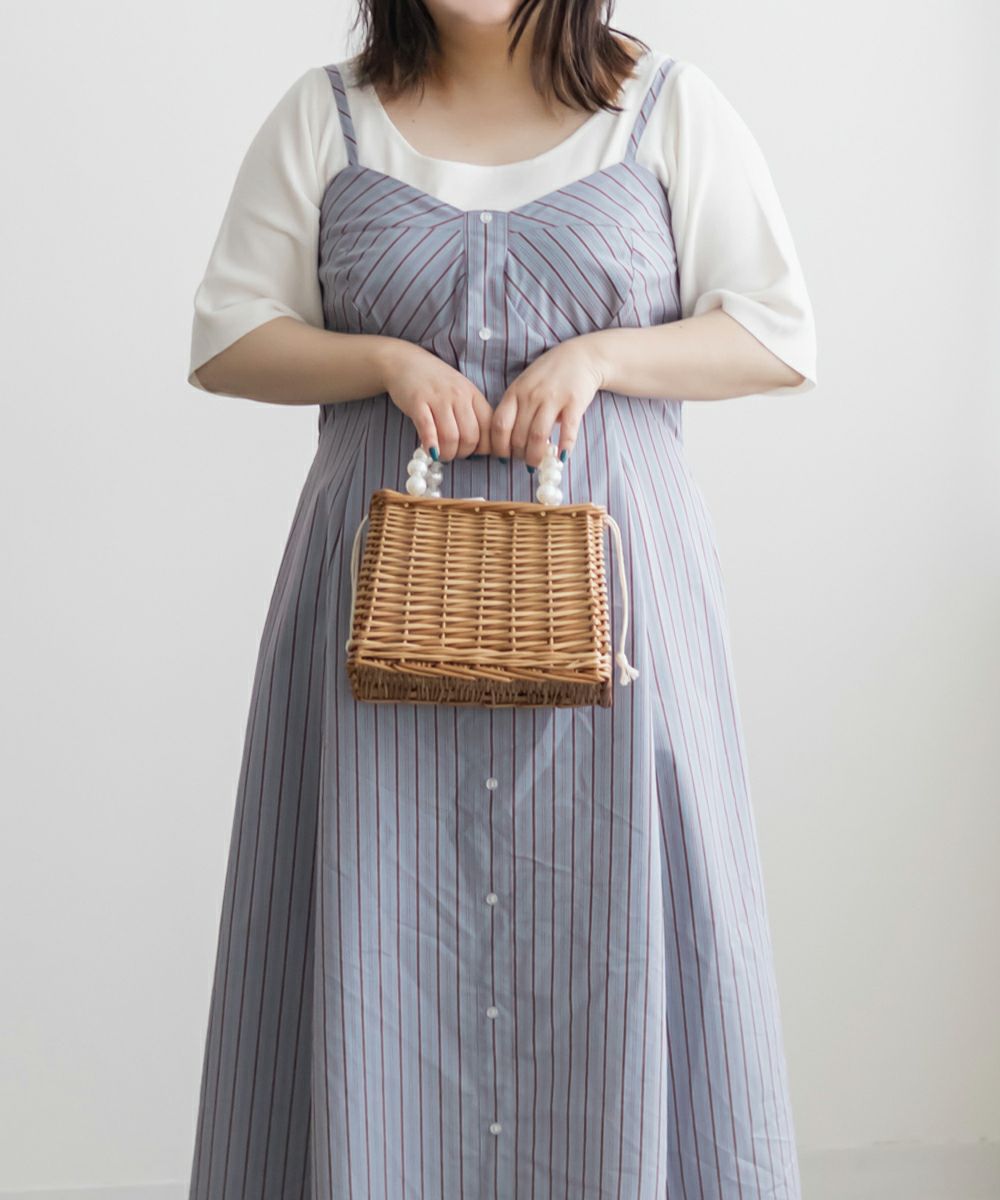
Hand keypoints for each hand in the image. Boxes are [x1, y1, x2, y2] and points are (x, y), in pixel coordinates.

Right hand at [377, 339, 493, 460]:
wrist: (405, 362)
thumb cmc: (435, 383)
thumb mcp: (461, 393)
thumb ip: (472, 415)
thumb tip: (482, 448)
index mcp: (473, 395)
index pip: (489, 428)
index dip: (485, 447)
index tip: (475, 453)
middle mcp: (459, 395)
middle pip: (470, 437)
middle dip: (463, 454)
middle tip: (454, 454)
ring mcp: (438, 398)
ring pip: (451, 437)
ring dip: (447, 454)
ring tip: (441, 454)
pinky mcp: (417, 402)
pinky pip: (428, 429)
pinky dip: (431, 445)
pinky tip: (430, 451)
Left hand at [490, 335, 605, 467]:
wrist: (581, 357)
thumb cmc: (548, 375)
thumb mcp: (523, 386)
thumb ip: (514, 409)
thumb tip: (506, 442)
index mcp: (515, 392)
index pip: (499, 425)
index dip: (499, 447)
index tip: (504, 457)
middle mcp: (531, 395)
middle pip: (518, 435)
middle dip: (519, 455)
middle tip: (524, 462)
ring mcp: (553, 398)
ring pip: (538, 436)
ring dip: (536, 456)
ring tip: (538, 464)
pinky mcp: (574, 402)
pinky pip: (568, 431)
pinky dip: (564, 447)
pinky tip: (561, 458)